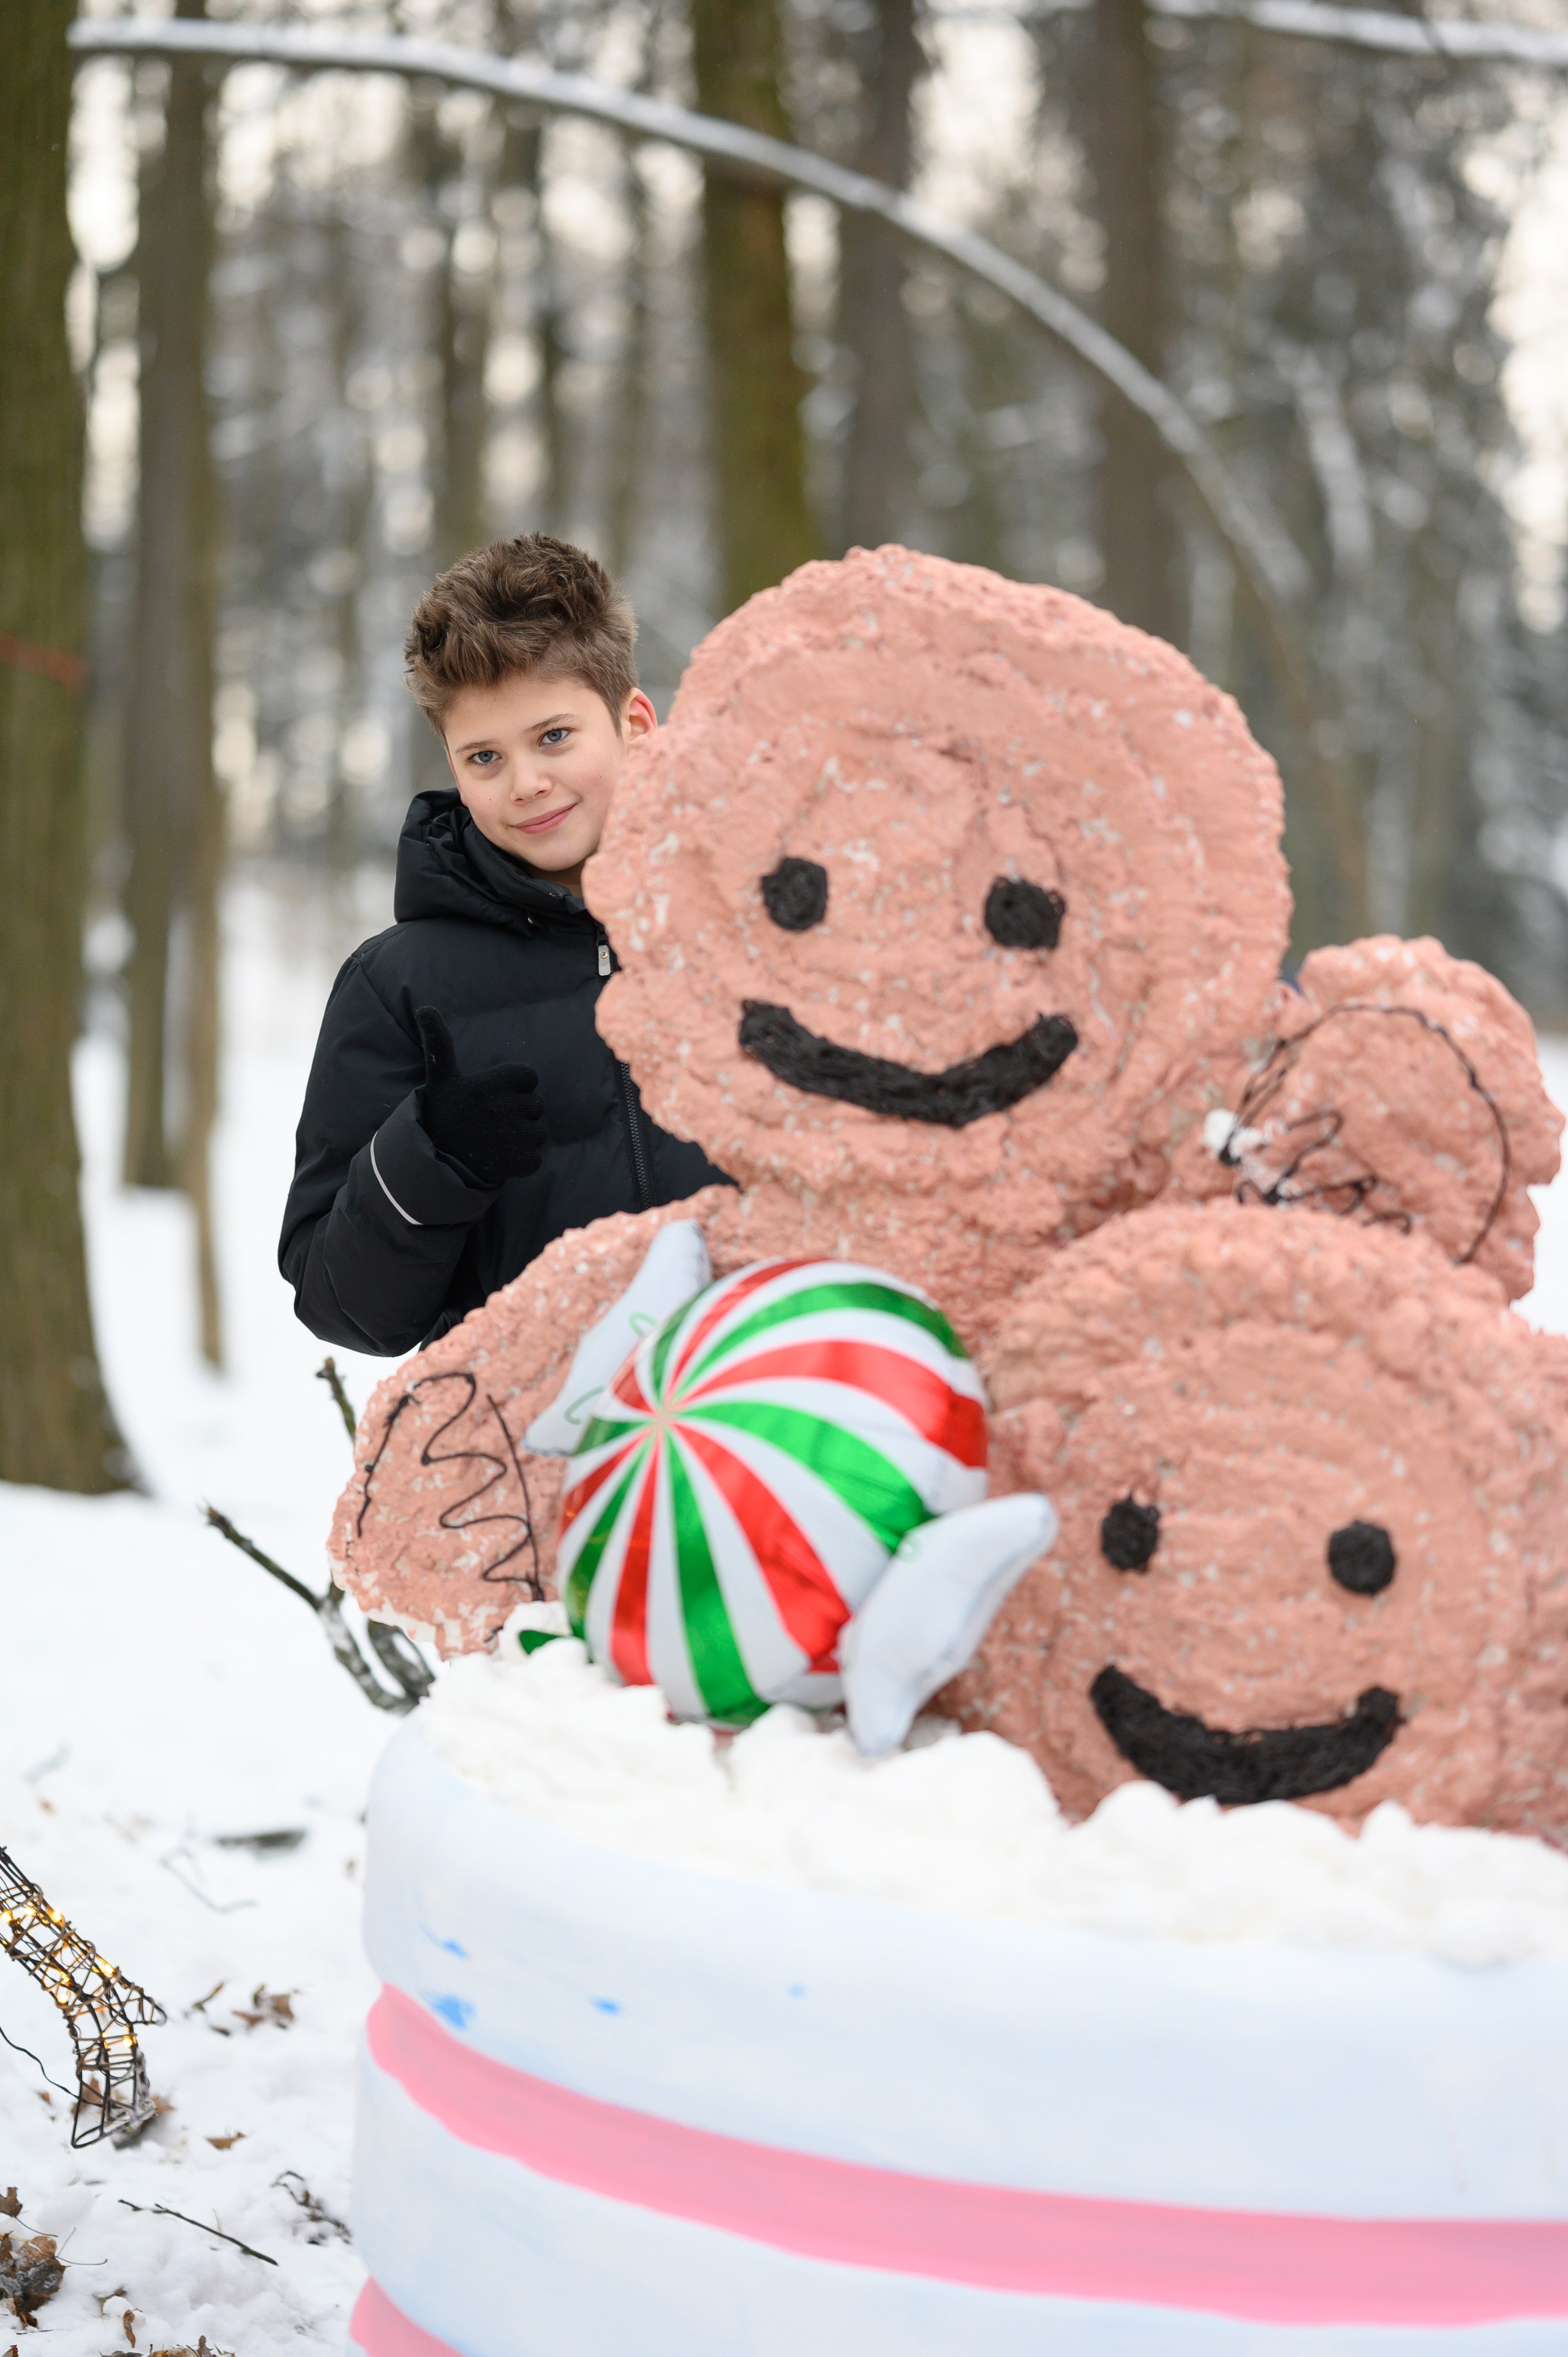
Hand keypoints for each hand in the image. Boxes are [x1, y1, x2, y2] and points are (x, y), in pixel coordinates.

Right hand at [414, 1007, 545, 1187]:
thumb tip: (425, 1007)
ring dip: (521, 1139)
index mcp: (497, 1080)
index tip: (491, 1098)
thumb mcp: (441, 1077)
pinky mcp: (521, 1161)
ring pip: (538, 1133)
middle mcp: (508, 1106)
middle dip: (518, 1114)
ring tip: (493, 1141)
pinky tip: (498, 1158)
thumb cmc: (444, 1113)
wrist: (434, 1161)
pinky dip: (521, 1161)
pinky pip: (535, 1158)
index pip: (529, 1078)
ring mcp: (516, 1135)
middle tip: (490, 1123)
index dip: (514, 1089)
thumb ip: (439, 1042)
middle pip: (536, 1106)